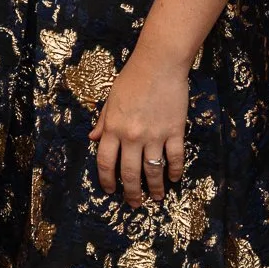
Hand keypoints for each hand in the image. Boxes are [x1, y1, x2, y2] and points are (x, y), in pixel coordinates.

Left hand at [89, 53, 187, 207]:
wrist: (159, 65)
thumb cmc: (132, 79)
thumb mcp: (111, 100)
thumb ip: (103, 122)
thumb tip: (93, 139)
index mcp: (113, 128)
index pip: (105, 162)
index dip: (106, 180)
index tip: (110, 190)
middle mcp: (132, 136)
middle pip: (128, 172)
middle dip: (131, 192)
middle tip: (134, 203)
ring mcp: (154, 136)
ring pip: (153, 171)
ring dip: (154, 188)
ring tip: (156, 198)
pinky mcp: (175, 132)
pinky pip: (175, 158)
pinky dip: (175, 171)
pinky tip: (174, 179)